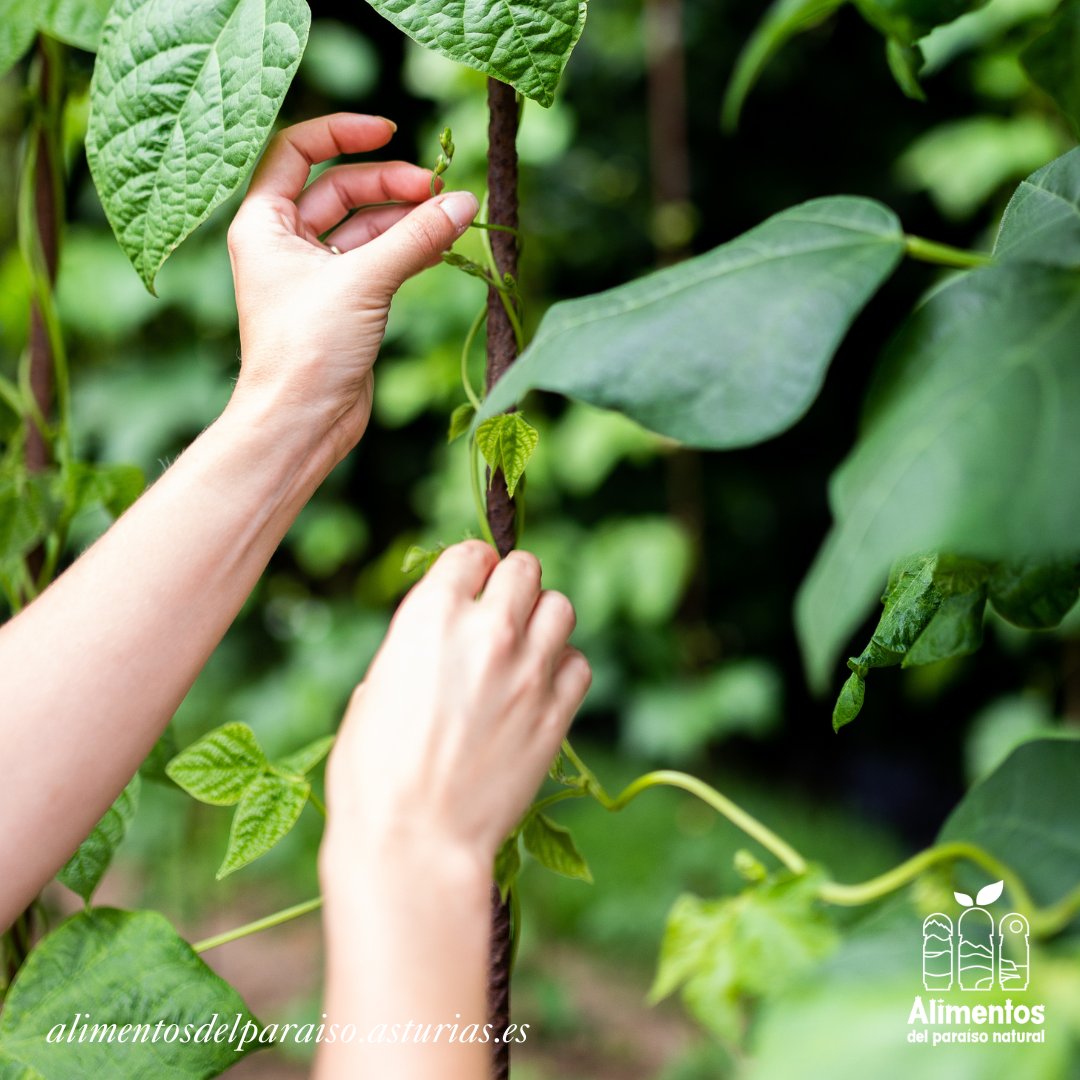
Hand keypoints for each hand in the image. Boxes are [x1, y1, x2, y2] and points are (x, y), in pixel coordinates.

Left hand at [226, 112, 478, 466]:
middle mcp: (284, 244)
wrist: (301, 423)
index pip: (296, 151)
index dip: (342, 133)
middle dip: (389, 184)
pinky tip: (440, 246)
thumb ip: (415, 237)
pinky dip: (407, 251)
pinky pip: (377, 261)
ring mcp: (315, 275)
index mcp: (263, 223)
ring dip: (405, 219)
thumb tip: (462, 202)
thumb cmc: (307, 350)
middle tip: (438, 190)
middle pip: (339, 189)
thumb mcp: (363, 281)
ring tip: (449, 217)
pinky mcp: (343, 305)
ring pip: (363, 227)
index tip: (388, 130)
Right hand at [322, 541, 591, 874]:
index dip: (471, 566)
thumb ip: (415, 648)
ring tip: (523, 646)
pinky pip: (580, 664)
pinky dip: (564, 668)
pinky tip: (540, 687)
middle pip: (526, 568)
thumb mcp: (374, 688)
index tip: (470, 582)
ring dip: (543, 618)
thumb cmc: (374, 774)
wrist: (414, 842)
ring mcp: (529, 671)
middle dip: (512, 583)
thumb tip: (436, 643)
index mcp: (431, 616)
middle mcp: (488, 631)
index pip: (472, 553)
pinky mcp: (557, 713)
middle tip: (500, 610)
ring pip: (561, 607)